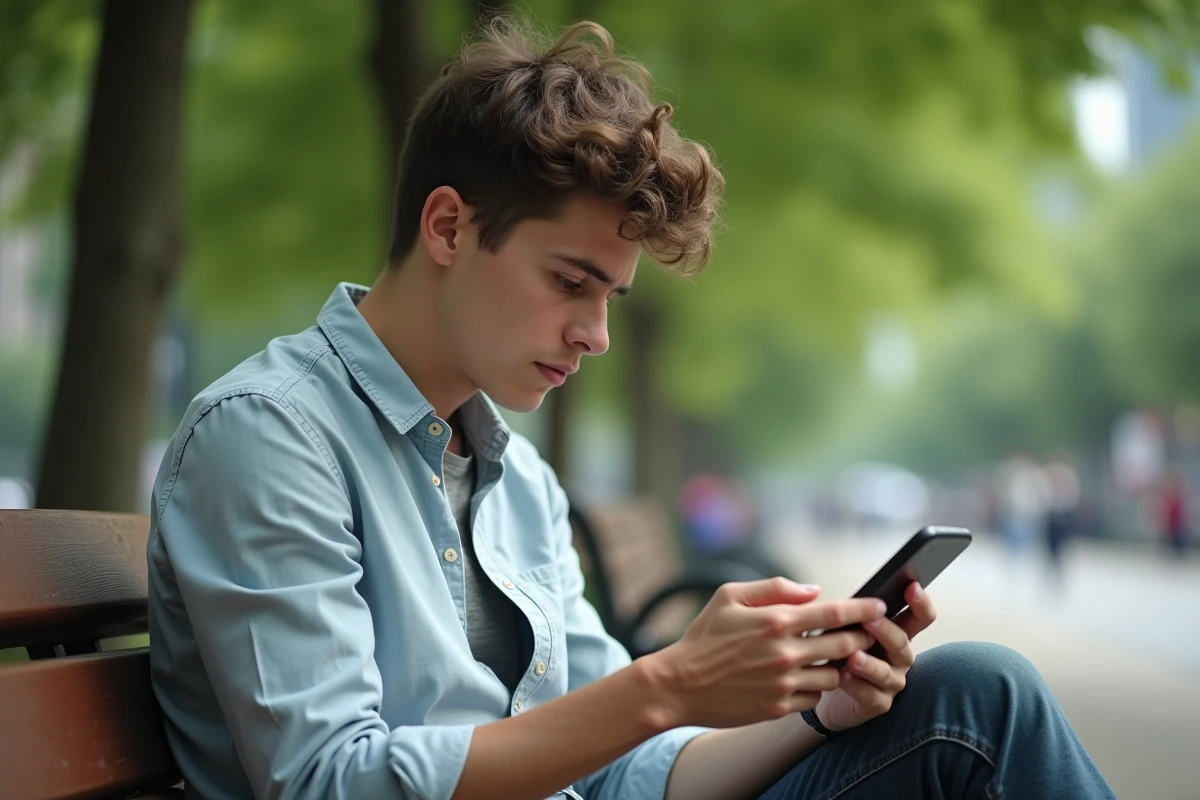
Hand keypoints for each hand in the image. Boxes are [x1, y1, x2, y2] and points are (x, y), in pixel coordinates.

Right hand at [642, 577, 886, 728]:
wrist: (679, 684)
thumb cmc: (704, 636)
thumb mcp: (729, 596)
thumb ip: (774, 588)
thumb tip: (814, 591)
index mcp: (776, 620)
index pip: (835, 612)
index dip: (863, 608)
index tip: (880, 606)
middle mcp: (785, 652)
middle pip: (845, 644)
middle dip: (860, 637)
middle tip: (863, 633)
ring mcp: (783, 683)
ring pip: (834, 674)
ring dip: (837, 665)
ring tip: (831, 657)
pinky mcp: (778, 707)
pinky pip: (814, 698)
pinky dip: (816, 687)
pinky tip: (804, 678)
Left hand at [814, 582, 936, 731]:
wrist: (826, 686)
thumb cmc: (839, 651)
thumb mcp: (846, 627)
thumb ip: (854, 613)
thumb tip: (849, 599)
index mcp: (897, 633)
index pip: (920, 618)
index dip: (921, 603)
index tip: (912, 587)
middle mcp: (900, 658)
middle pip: (901, 643)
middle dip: (886, 630)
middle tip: (869, 620)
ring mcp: (892, 682)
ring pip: (886, 673)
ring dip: (870, 664)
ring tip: (853, 657)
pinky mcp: (879, 703)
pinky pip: (871, 696)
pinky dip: (857, 686)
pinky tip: (843, 678)